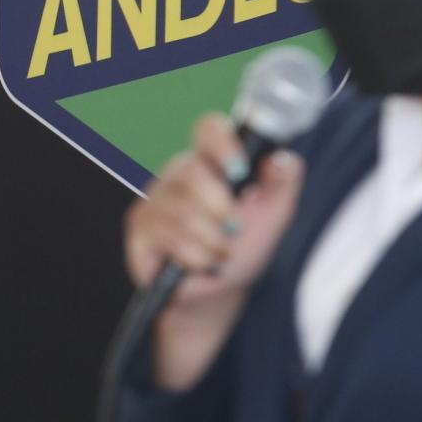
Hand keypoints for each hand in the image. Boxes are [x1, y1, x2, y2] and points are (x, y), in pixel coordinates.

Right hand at [125, 113, 304, 307]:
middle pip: (191, 172)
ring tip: (221, 253)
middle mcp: (177, 175)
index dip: (221, 142)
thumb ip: (282, 183)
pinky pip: (169, 236)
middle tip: (235, 229)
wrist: (217, 293)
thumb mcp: (273, 216)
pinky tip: (201, 262)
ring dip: (212, 240)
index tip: (240, 170)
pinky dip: (196, 256)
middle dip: (220, 207)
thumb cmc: (243, 249)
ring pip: (182, 210)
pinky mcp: (139, 228)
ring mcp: (154, 200)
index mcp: (211, 163)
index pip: (208, 129)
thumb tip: (281, 158)